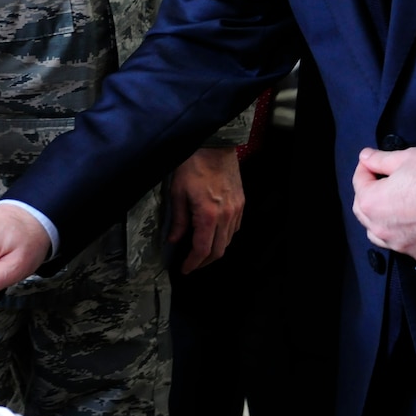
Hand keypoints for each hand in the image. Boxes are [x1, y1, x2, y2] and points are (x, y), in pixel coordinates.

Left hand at [168, 145, 243, 271]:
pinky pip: (235, 229)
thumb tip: (174, 240)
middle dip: (204, 262)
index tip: (184, 269)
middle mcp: (226, 216)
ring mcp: (236, 210)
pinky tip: (213, 235)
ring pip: (228, 241)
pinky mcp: (241, 203)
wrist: (214, 146)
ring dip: (215, 250)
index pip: (202, 249)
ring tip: (200, 252)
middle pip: (218, 250)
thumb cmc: (193, 166)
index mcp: (208, 215)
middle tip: (191, 265)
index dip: (193, 263)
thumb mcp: (177, 193)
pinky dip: (224, 237)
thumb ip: (177, 220)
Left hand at [352, 147, 415, 262]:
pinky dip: (403, 235)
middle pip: (364, 211)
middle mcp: (381, 229)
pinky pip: (404, 245)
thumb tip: (365, 157)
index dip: (365, 168)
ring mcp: (401, 244)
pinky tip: (412, 224)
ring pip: (380, 233)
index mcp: (371, 203)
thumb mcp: (406, 158)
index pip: (359, 183)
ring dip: (381, 219)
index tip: (371, 162)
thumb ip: (380, 159)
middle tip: (380, 181)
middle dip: (368, 194)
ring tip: (393, 205)